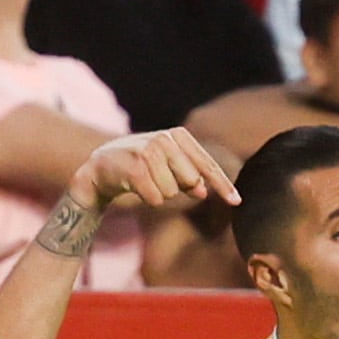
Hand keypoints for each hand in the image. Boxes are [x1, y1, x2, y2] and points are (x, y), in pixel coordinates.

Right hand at [71, 128, 241, 212]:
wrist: (101, 170)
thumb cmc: (140, 170)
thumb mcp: (168, 170)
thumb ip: (190, 178)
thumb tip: (202, 191)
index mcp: (178, 136)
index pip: (207, 165)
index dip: (223, 185)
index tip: (237, 202)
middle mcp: (165, 138)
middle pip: (191, 181)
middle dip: (178, 189)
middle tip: (156, 180)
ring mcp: (149, 150)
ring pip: (172, 192)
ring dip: (159, 194)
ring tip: (143, 182)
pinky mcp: (134, 166)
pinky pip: (155, 198)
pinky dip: (147, 199)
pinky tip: (134, 187)